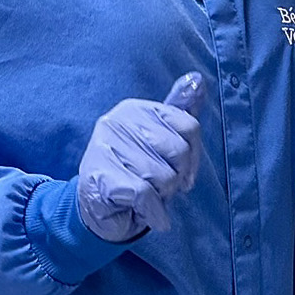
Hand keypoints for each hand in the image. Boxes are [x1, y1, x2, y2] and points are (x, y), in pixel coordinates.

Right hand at [76, 74, 206, 241]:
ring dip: (162, 197)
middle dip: (176, 178)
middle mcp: (118, 121)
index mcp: (136, 109)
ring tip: (146, 197)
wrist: (97, 210)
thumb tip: (197, 79)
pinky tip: (149, 214)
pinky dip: (154, 212)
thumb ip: (179, 112)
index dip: (194, 158)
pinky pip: (145, 195)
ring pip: (163, 176)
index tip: (184, 173)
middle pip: (179, 152)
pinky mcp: (100, 175)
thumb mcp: (159, 140)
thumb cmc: (133, 173)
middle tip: (158, 186)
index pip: (189, 127)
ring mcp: (106, 147)